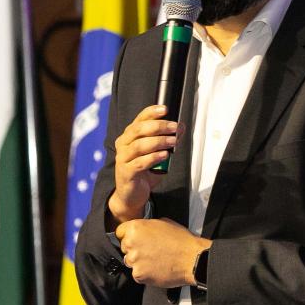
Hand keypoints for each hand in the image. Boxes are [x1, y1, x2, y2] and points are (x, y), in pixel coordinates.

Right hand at [108, 105, 179, 224]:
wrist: (132, 195)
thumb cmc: (144, 171)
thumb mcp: (158, 153)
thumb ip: (168, 140)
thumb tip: (181, 127)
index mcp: (129, 136)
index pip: (139, 119)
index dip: (151, 112)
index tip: (165, 109)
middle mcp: (123, 144)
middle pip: (139, 130)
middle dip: (159, 126)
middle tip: (174, 127)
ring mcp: (122, 158)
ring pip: (139, 145)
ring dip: (159, 141)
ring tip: (173, 142)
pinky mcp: (126, 172)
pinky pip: (140, 163)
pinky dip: (154, 157)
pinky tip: (164, 155)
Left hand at [115, 218, 211, 287]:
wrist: (192, 259)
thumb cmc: (181, 239)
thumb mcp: (163, 222)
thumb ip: (147, 226)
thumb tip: (143, 230)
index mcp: (135, 228)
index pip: (120, 232)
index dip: (128, 236)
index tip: (136, 240)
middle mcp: (131, 243)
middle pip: (124, 248)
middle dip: (134, 249)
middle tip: (150, 251)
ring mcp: (134, 261)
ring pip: (130, 262)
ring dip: (139, 262)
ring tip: (155, 260)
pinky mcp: (139, 275)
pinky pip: (137, 274)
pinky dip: (145, 273)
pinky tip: (157, 269)